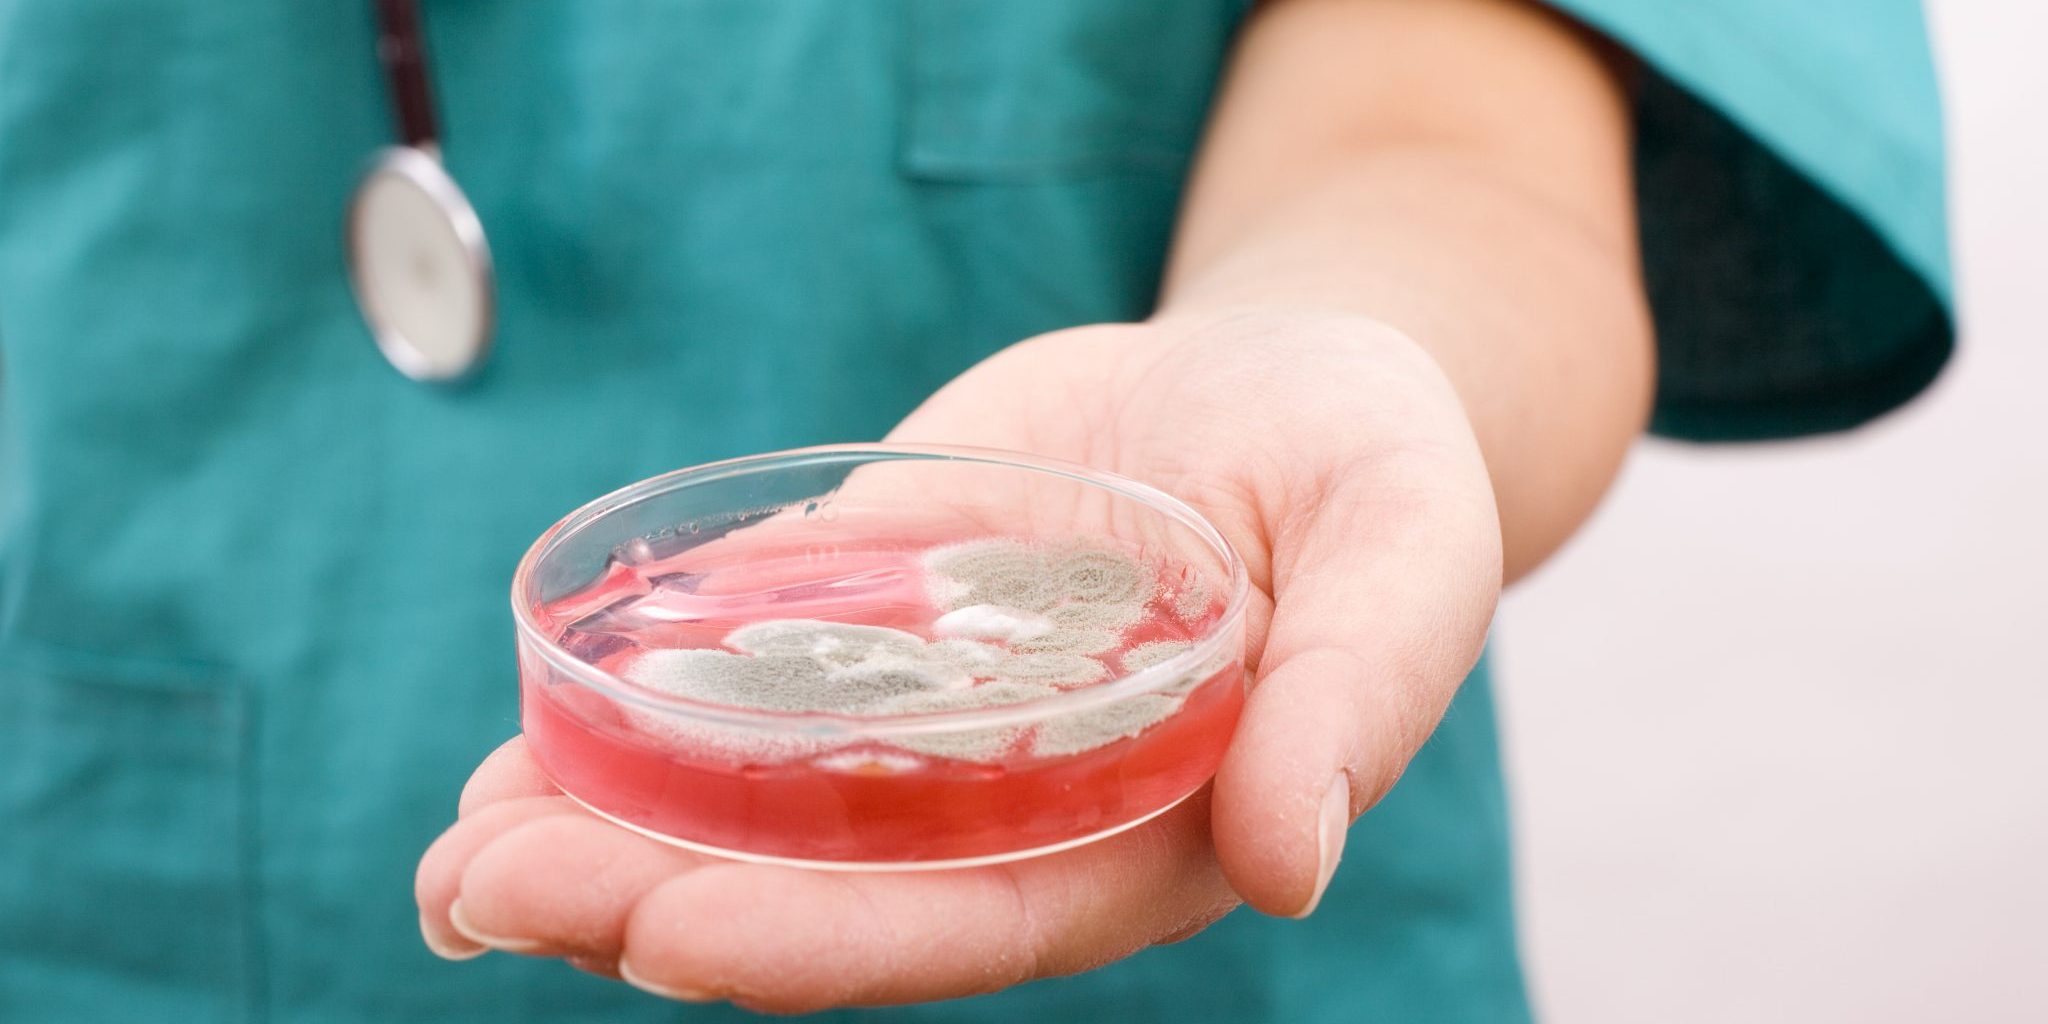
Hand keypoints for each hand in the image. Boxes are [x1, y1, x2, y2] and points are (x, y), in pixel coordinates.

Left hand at [415, 309, 1502, 1010]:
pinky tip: (534, 705)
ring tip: (461, 838)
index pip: (960, 923)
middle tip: (480, 885)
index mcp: (1141, 833)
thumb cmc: (1370, 468)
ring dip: (608, 824)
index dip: (811, 939)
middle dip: (650, 899)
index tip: (658, 931)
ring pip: (759, 802)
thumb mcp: (1400, 549)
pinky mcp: (884, 612)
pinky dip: (641, 694)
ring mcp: (936, 713)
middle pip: (821, 886)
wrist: (1284, 377)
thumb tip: (1293, 856)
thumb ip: (1360, 691)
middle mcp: (1017, 804)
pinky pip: (752, 667)